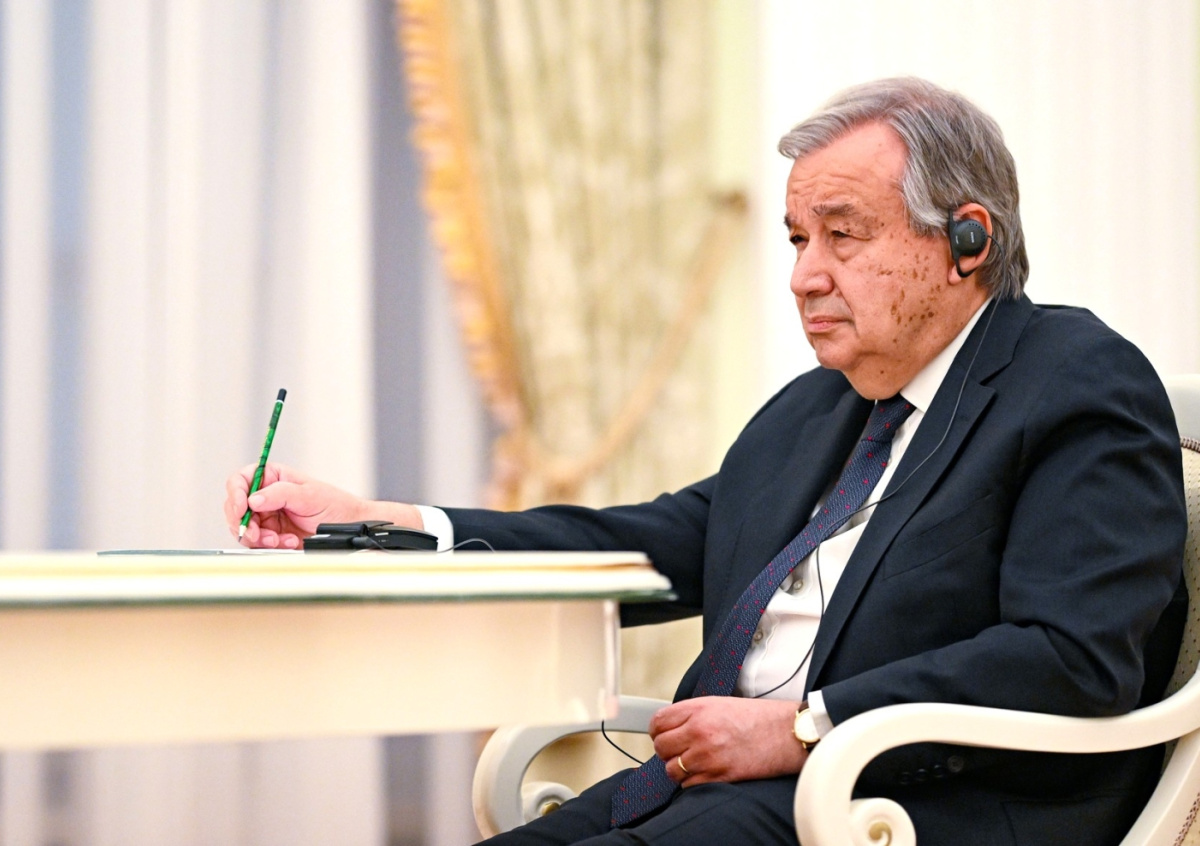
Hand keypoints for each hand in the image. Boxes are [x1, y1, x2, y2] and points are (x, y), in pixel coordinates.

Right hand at [223, 463, 421, 547]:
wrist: (348, 526)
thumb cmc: (334, 505)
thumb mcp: (309, 495)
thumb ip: (280, 494)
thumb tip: (253, 499)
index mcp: (273, 477)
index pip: (241, 480)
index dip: (236, 493)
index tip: (241, 507)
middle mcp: (266, 496)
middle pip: (236, 507)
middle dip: (245, 522)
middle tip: (257, 533)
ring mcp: (267, 517)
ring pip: (244, 528)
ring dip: (258, 537)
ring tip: (279, 540)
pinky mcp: (272, 535)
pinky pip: (257, 543)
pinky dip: (269, 546)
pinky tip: (288, 542)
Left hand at [648, 697, 806, 786]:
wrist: (785, 733)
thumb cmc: (756, 718)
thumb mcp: (719, 703)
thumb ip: (692, 713)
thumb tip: (669, 727)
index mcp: (698, 709)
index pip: (658, 722)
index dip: (657, 731)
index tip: (662, 735)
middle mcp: (699, 731)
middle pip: (661, 747)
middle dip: (666, 751)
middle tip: (679, 750)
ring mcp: (708, 756)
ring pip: (671, 769)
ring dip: (678, 768)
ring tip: (692, 763)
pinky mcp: (718, 776)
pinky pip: (688, 785)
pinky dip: (692, 781)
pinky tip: (705, 772)